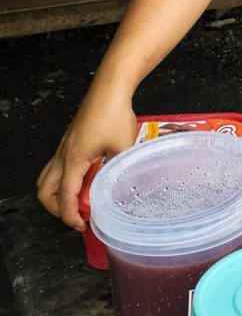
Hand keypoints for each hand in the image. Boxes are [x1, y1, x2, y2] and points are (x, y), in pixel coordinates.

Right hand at [36, 90, 137, 230]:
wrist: (109, 90)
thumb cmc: (114, 114)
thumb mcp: (122, 147)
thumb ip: (117, 169)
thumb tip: (116, 188)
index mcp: (74, 160)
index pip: (64, 197)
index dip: (70, 216)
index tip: (81, 226)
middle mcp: (63, 156)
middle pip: (45, 191)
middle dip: (56, 209)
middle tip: (77, 215)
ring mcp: (63, 148)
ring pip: (46, 178)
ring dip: (55, 194)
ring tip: (77, 200)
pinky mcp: (69, 141)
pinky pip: (55, 166)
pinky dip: (62, 179)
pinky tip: (84, 178)